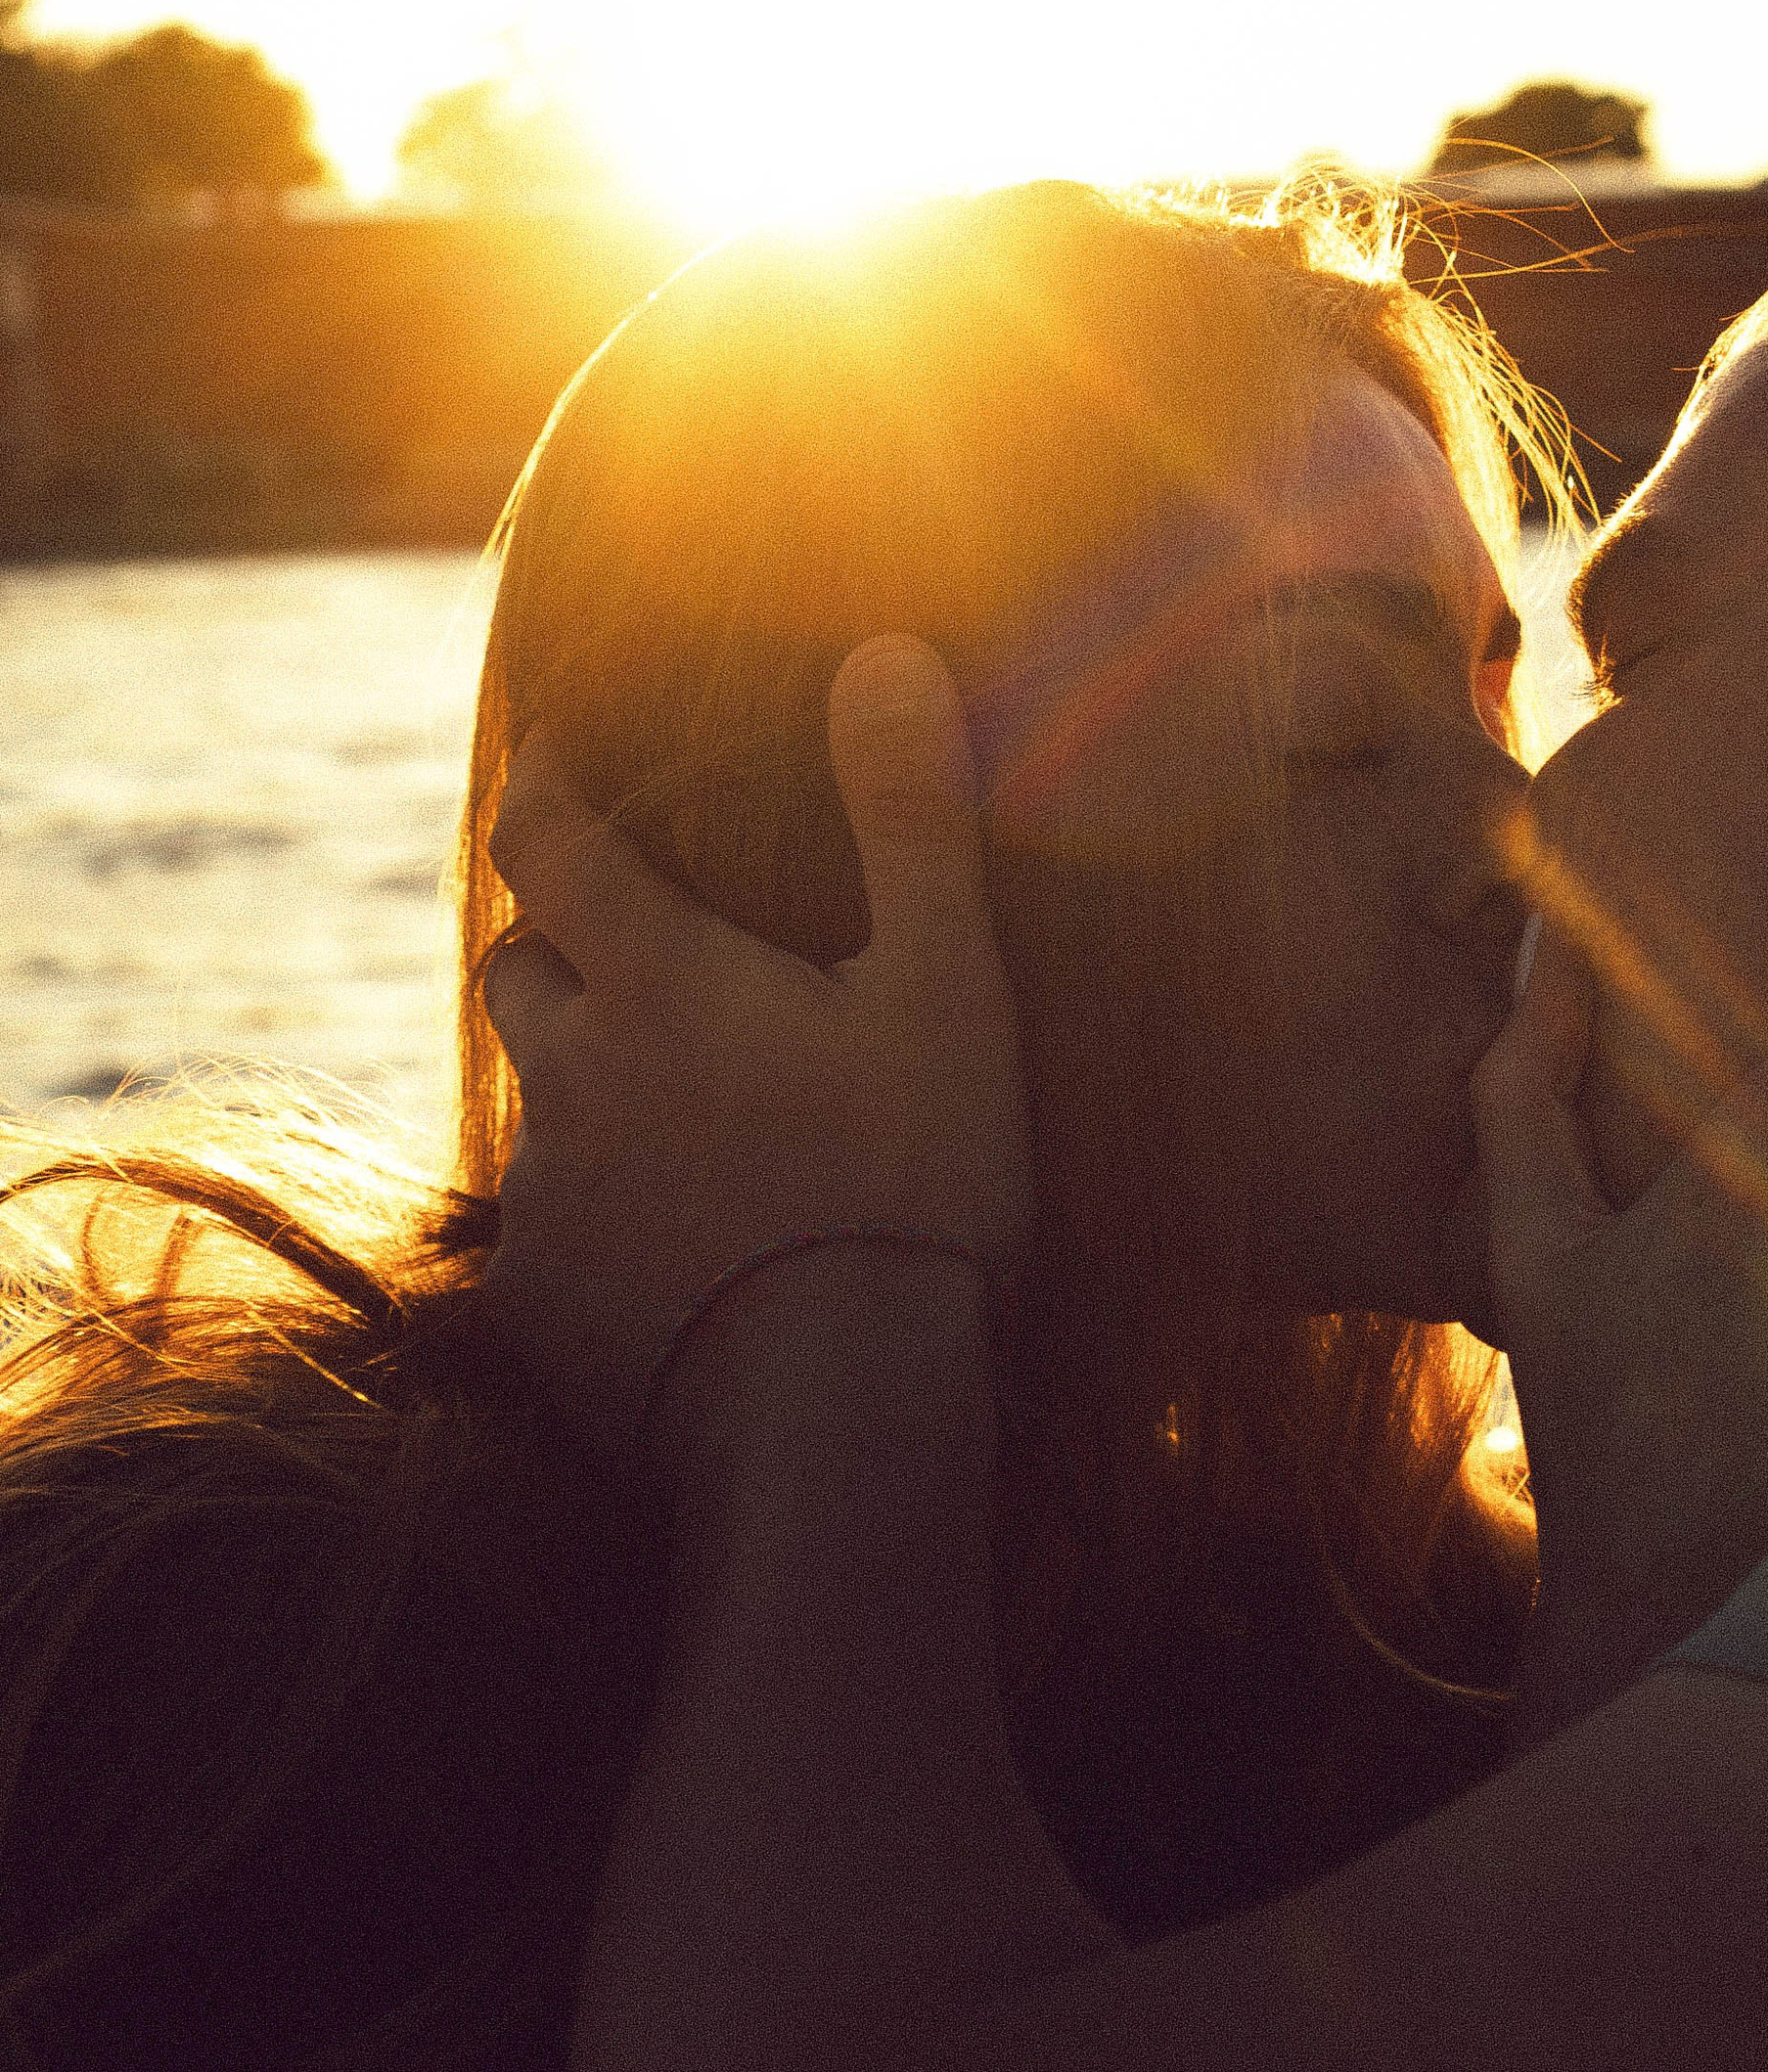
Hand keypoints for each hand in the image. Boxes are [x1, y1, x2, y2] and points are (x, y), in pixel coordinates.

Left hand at [476, 634, 1033, 1462]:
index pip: (544, 840)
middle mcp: (577, 1079)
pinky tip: (675, 1258)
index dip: (542, 786)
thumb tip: (886, 654)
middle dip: (562, 950)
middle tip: (639, 956)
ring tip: (685, 1124)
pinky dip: (595, 1228)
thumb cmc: (913, 1188)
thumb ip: (911, 821)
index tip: (555, 758)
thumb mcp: (944, 990)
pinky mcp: (542, 1313)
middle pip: (519, 974)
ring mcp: (550, 1203)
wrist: (842, 1416)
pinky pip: (545, 1243)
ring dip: (588, 1094)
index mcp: (657, 983)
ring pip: (538, 1110)